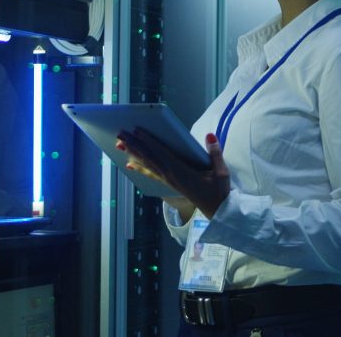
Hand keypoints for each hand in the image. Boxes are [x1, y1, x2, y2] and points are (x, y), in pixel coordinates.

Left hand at [116, 130, 230, 218]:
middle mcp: (170, 176)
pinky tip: (130, 164)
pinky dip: (140, 168)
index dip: (149, 141)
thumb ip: (215, 153)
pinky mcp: (169, 184)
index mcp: (181, 171)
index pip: (161, 152)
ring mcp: (168, 180)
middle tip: (120, 135)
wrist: (217, 211)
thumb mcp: (221, 172)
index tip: (136, 130)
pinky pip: (151, 173)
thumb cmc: (219, 191)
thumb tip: (210, 136)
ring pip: (147, 164)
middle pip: (149, 157)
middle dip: (134, 145)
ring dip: (133, 153)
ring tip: (120, 145)